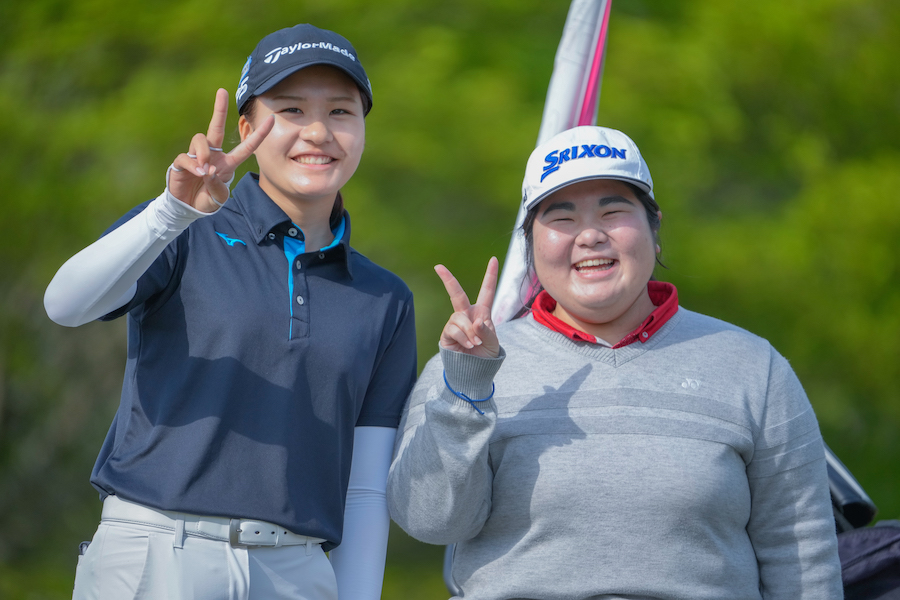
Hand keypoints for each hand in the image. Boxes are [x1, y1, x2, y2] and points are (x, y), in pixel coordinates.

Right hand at [169, 88, 273, 211]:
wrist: (187, 208)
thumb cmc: (207, 199)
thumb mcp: (218, 198)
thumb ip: (217, 186)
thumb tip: (209, 170)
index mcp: (227, 163)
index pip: (246, 147)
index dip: (259, 134)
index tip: (272, 119)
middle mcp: (213, 155)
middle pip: (217, 128)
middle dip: (219, 109)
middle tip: (222, 91)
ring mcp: (197, 156)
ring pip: (200, 139)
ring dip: (203, 153)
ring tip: (205, 171)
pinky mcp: (182, 162)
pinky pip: (186, 157)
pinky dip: (193, 165)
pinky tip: (198, 174)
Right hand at [435, 257, 499, 358]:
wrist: (474, 372)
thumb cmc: (486, 355)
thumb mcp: (493, 343)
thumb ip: (487, 331)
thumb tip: (475, 322)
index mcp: (482, 312)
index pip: (487, 291)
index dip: (490, 275)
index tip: (493, 259)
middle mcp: (467, 314)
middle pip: (457, 293)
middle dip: (447, 279)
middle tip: (438, 266)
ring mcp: (455, 324)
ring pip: (460, 318)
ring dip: (470, 332)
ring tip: (476, 344)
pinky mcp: (447, 334)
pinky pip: (454, 330)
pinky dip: (464, 338)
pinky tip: (469, 346)